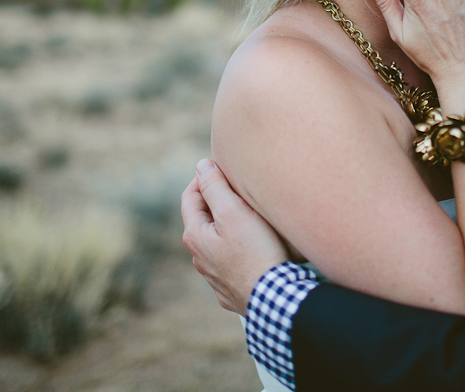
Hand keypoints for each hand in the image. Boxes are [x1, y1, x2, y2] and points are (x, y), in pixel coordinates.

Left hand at [181, 159, 289, 313]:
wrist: (273, 299)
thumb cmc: (255, 252)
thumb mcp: (233, 212)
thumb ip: (215, 186)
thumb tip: (201, 166)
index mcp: (195, 235)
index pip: (190, 196)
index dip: (204, 178)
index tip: (223, 168)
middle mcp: (199, 257)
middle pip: (203, 220)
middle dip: (218, 202)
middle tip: (239, 189)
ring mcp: (214, 276)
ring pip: (216, 242)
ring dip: (228, 227)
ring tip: (249, 217)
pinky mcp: (231, 289)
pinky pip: (230, 261)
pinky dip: (238, 248)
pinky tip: (253, 248)